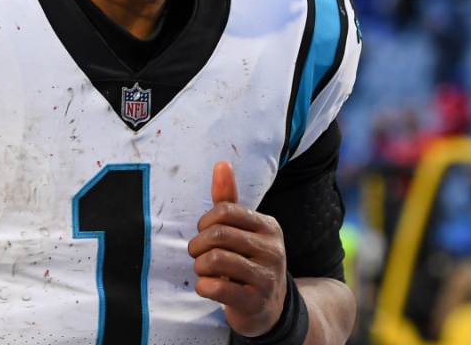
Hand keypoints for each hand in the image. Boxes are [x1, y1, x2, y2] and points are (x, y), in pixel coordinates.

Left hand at [187, 161, 289, 337]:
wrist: (270, 308)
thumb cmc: (249, 261)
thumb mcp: (243, 230)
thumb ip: (229, 199)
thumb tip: (221, 163)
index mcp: (269, 226)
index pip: (225, 211)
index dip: (205, 222)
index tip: (204, 233)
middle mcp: (273, 250)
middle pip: (217, 235)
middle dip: (197, 245)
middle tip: (198, 254)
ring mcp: (267, 278)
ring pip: (214, 260)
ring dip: (199, 266)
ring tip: (204, 271)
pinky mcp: (256, 303)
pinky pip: (216, 288)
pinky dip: (203, 287)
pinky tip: (208, 288)